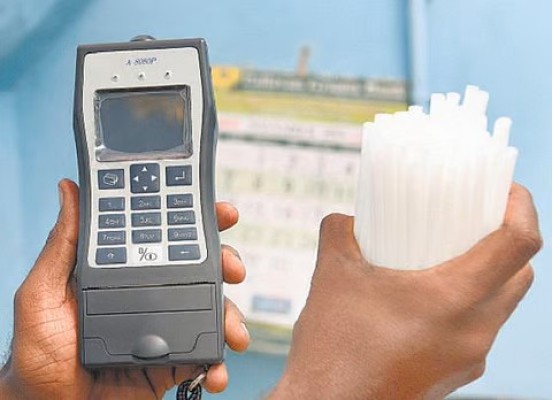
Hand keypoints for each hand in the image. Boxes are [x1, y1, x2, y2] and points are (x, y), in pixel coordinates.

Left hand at [0, 180, 248, 398]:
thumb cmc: (38, 356)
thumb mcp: (42, 294)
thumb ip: (61, 246)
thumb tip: (69, 190)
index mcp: (124, 273)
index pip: (164, 237)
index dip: (196, 221)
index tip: (221, 213)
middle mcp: (150, 294)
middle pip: (199, 269)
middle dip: (225, 264)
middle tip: (234, 269)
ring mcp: (165, 328)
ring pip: (211, 310)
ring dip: (231, 317)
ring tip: (234, 332)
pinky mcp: (173, 361)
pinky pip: (205, 356)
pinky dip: (218, 362)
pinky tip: (217, 370)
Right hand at [269, 183, 541, 398]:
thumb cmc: (333, 348)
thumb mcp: (331, 275)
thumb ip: (340, 232)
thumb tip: (348, 220)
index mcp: (453, 299)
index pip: (519, 243)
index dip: (520, 206)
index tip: (504, 189)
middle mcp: (474, 332)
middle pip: (519, 275)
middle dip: (506, 239)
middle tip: (473, 219)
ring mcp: (468, 359)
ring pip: (501, 306)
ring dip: (487, 275)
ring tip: (446, 257)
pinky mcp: (455, 374)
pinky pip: (478, 330)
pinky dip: (466, 305)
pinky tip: (425, 300)